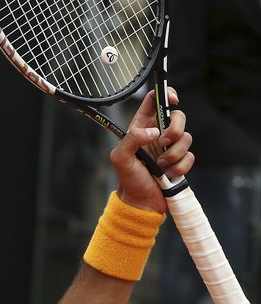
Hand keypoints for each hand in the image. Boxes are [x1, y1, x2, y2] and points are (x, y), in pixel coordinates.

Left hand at [109, 88, 193, 212]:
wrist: (140, 202)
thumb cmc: (128, 179)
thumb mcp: (120, 158)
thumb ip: (132, 139)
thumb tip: (153, 132)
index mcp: (141, 127)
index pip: (155, 100)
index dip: (166, 94)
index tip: (173, 101)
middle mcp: (158, 134)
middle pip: (178, 116)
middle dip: (174, 130)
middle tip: (163, 144)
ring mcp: (171, 147)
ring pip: (187, 137)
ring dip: (174, 155)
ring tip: (160, 167)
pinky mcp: (181, 161)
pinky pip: (190, 156)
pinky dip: (179, 167)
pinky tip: (167, 175)